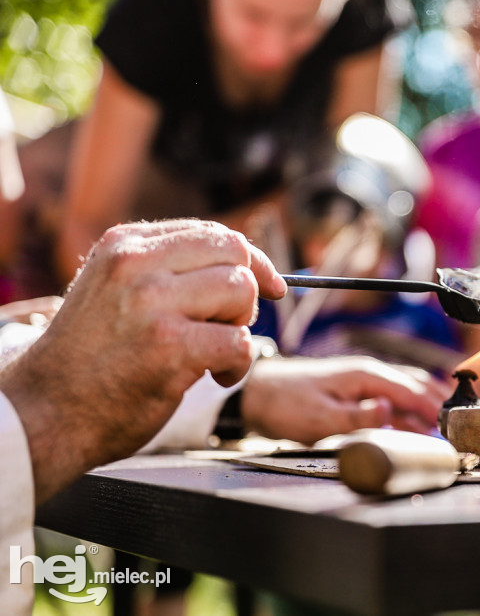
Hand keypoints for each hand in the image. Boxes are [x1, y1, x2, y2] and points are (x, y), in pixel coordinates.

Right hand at [2, 220, 285, 501]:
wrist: (46, 411)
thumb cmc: (91, 357)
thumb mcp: (114, 288)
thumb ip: (166, 268)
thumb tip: (246, 262)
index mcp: (124, 244)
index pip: (212, 233)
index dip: (251, 259)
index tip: (269, 283)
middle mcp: (136, 264)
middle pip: (235, 254)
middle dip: (247, 292)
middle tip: (228, 325)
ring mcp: (151, 304)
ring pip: (242, 290)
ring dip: (241, 327)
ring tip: (215, 353)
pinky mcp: (170, 347)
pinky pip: (240, 341)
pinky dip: (239, 363)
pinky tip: (216, 376)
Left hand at [242, 356, 449, 442]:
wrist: (258, 393)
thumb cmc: (286, 404)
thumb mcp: (320, 417)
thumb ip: (357, 416)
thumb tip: (390, 411)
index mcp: (366, 376)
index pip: (411, 391)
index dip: (435, 409)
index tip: (454, 425)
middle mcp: (369, 374)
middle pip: (415, 385)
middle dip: (439, 402)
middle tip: (460, 423)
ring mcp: (363, 381)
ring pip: (406, 390)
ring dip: (426, 405)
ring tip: (446, 423)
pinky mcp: (355, 391)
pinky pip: (392, 398)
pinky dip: (409, 409)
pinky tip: (415, 424)